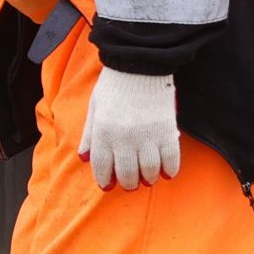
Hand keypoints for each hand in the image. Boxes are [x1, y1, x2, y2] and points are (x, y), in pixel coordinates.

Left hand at [80, 67, 179, 188]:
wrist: (139, 67)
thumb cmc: (113, 87)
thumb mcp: (94, 109)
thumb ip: (89, 135)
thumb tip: (83, 158)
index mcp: (102, 132)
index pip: (102, 166)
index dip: (104, 179)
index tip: (108, 185)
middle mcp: (123, 138)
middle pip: (126, 172)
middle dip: (128, 183)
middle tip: (131, 184)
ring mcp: (146, 135)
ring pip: (148, 170)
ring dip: (148, 178)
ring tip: (147, 179)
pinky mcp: (167, 130)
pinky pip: (170, 158)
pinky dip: (169, 169)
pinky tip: (167, 173)